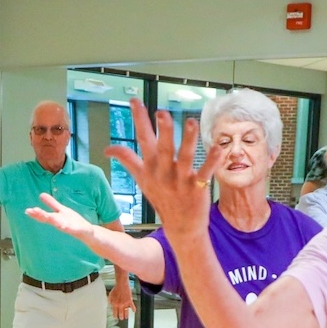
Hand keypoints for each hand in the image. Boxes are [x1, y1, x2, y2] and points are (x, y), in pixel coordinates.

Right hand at [23, 192, 96, 238]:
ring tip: (47, 216)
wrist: (86, 231)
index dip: (36, 213)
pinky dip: (67, 227)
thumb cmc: (73, 221)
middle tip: (32, 211)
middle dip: (41, 215)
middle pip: (49, 219)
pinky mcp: (76, 230)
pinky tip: (63, 226)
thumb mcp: (61, 210)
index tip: (27, 210)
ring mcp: (68, 227)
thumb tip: (41, 194)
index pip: (44, 215)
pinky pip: (71, 228)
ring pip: (58, 224)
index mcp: (56, 218)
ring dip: (53, 220)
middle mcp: (60, 223)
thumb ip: (51, 203)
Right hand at [104, 98, 224, 239]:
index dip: (139, 120)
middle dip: (163, 131)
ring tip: (190, 122)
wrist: (181, 227)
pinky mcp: (198, 187)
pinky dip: (212, 160)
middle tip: (161, 113)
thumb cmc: (161, 198)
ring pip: (185, 158)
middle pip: (163, 149)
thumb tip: (108, 149)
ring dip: (188, 140)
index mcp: (151, 167)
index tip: (135, 100)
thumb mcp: (141, 179)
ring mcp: (181, 180)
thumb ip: (127, 160)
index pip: (143, 140)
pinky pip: (205, 172)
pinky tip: (219, 147)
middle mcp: (164, 172)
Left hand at [107, 282, 133, 322]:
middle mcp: (120, 305)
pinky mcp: (130, 301)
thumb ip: (110, 301)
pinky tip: (134, 311)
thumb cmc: (116, 289)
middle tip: (121, 318)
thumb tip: (109, 304)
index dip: (115, 316)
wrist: (122, 285)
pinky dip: (133, 309)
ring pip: (126, 311)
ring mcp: (125, 303)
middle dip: (121, 317)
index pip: (115, 312)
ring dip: (126, 315)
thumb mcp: (110, 295)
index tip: (116, 317)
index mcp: (114, 304)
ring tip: (126, 317)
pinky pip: (132, 306)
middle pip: (121, 313)